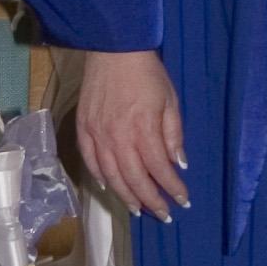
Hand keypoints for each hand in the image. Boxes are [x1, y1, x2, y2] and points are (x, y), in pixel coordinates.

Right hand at [77, 48, 190, 218]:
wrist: (113, 50)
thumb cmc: (147, 74)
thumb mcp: (170, 101)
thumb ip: (173, 135)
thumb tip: (178, 164)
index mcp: (143, 129)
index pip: (159, 169)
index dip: (172, 188)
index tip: (183, 200)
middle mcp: (118, 137)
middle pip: (134, 179)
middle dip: (151, 201)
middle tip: (163, 215)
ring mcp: (98, 134)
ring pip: (111, 176)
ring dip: (126, 196)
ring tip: (138, 209)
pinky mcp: (83, 128)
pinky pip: (90, 161)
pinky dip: (100, 177)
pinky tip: (110, 187)